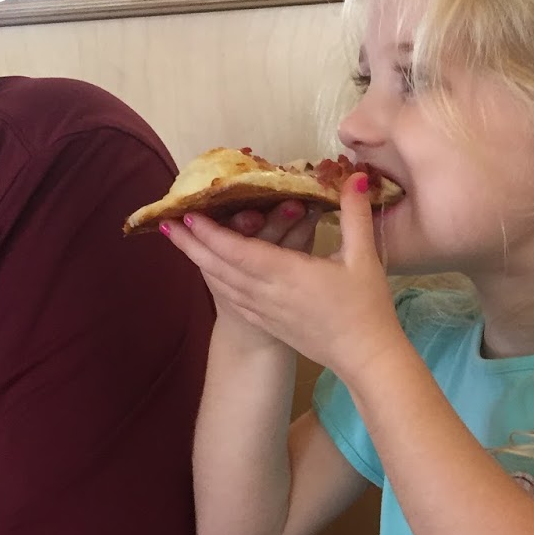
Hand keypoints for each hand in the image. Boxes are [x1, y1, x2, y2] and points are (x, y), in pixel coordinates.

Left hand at [161, 176, 403, 379]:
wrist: (366, 359)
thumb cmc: (367, 308)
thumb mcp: (364, 258)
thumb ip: (354, 214)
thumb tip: (353, 175)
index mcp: (289, 274)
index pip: (240, 251)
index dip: (211, 233)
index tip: (188, 214)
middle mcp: (269, 294)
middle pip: (220, 268)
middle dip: (192, 245)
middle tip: (166, 224)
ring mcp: (266, 312)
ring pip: (223, 285)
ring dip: (199, 263)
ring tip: (180, 243)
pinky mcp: (269, 324)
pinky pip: (234, 301)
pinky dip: (216, 283)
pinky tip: (210, 274)